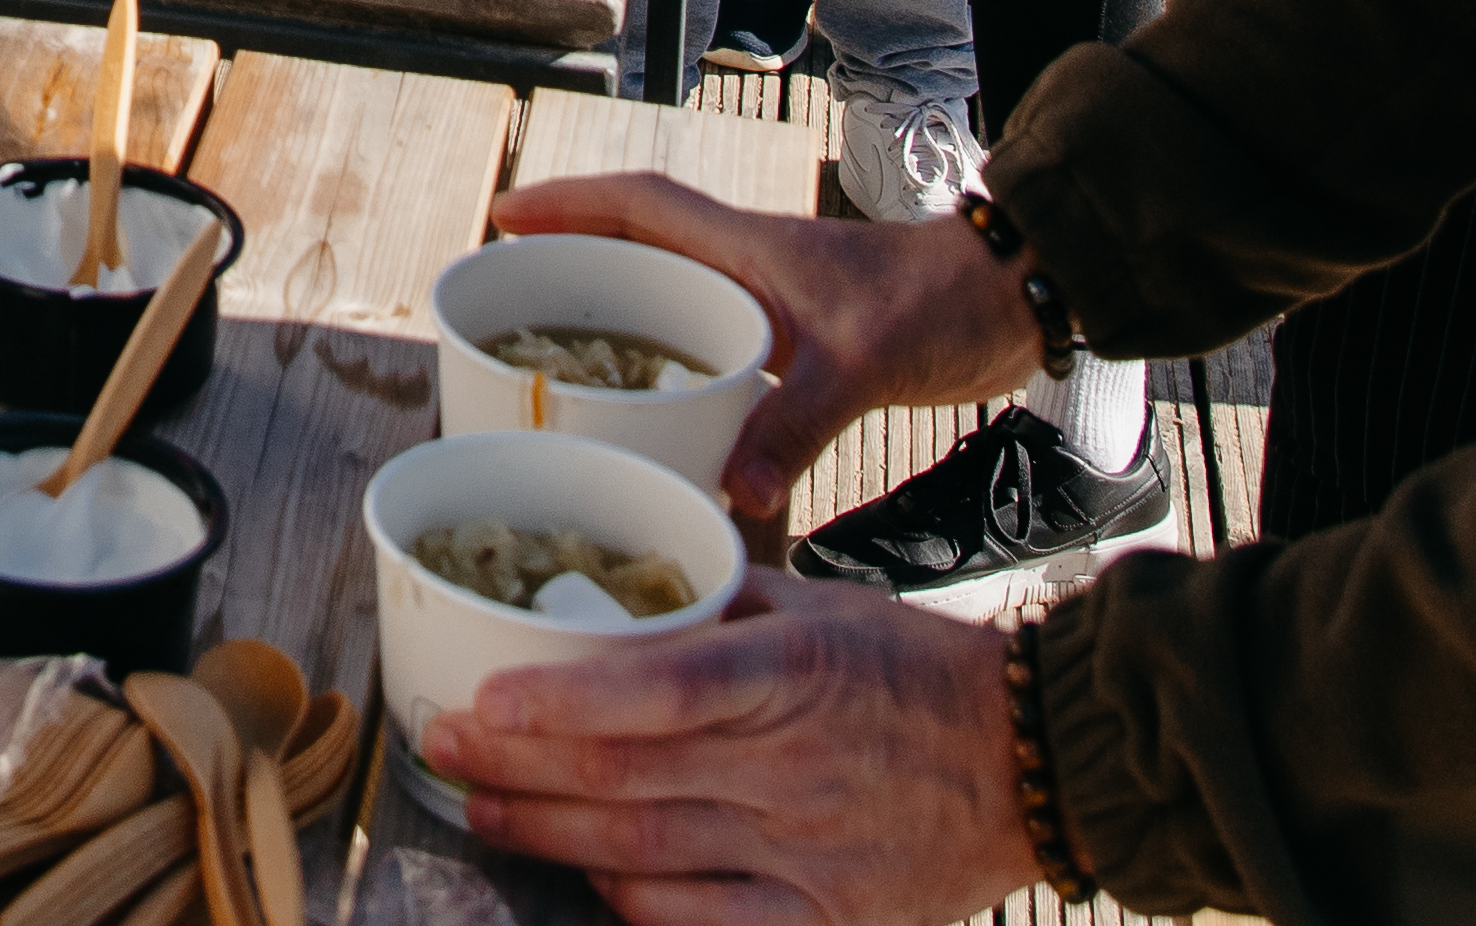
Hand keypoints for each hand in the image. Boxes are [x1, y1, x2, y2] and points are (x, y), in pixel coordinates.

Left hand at [423, 578, 1040, 925]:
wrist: (1032, 761)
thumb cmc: (916, 672)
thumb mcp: (823, 606)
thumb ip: (721, 603)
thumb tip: (621, 583)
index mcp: (792, 672)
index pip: (659, 691)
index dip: (562, 702)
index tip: (486, 698)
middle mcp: (792, 766)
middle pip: (626, 777)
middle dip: (516, 766)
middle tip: (443, 747)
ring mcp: (806, 851)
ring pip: (647, 852)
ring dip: (548, 835)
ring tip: (483, 809)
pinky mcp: (825, 917)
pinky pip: (709, 924)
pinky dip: (635, 905)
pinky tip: (587, 881)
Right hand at [481, 170, 1045, 530]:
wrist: (1016, 301)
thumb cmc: (940, 304)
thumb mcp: (859, 362)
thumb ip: (794, 424)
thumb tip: (730, 492)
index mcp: (747, 247)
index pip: (637, 204)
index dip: (566, 205)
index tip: (504, 218)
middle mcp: (750, 269)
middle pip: (637, 251)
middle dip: (570, 266)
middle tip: (508, 302)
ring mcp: (775, 306)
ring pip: (675, 304)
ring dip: (622, 322)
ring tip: (563, 367)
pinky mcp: (803, 346)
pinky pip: (717, 353)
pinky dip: (681, 377)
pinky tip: (666, 426)